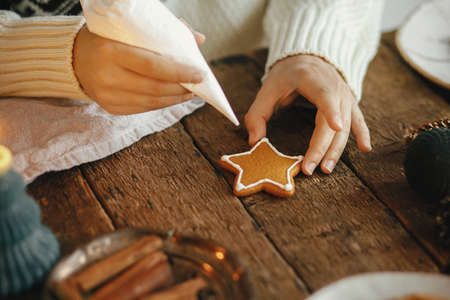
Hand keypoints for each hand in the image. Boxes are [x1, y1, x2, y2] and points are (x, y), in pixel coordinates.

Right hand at [73, 23, 205, 114]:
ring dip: (175, 98)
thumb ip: (164, 31)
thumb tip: (199, 39)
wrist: (75, 57)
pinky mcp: (109, 107)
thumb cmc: (108, 38)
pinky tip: (172, 98)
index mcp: (111, 51)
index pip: (152, 66)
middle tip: (197, 84)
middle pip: (154, 87)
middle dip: (181, 87)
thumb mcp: (130, 29)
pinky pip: (142, 108)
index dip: (179, 72)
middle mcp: (107, 76)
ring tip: (189, 92)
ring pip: (150, 102)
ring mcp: (106, 95)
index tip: (199, 74)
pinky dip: (161, 104)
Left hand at [245, 54, 370, 174]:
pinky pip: (358, 121)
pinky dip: (362, 134)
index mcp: (312, 79)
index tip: (336, 126)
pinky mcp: (349, 104)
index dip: (331, 110)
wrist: (308, 58)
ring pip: (345, 127)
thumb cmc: (287, 75)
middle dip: (321, 147)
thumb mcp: (267, 89)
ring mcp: (344, 96)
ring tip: (325, 168)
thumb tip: (255, 143)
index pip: (324, 95)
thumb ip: (257, 115)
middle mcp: (334, 87)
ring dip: (336, 150)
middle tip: (309, 168)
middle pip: (331, 121)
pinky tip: (365, 148)